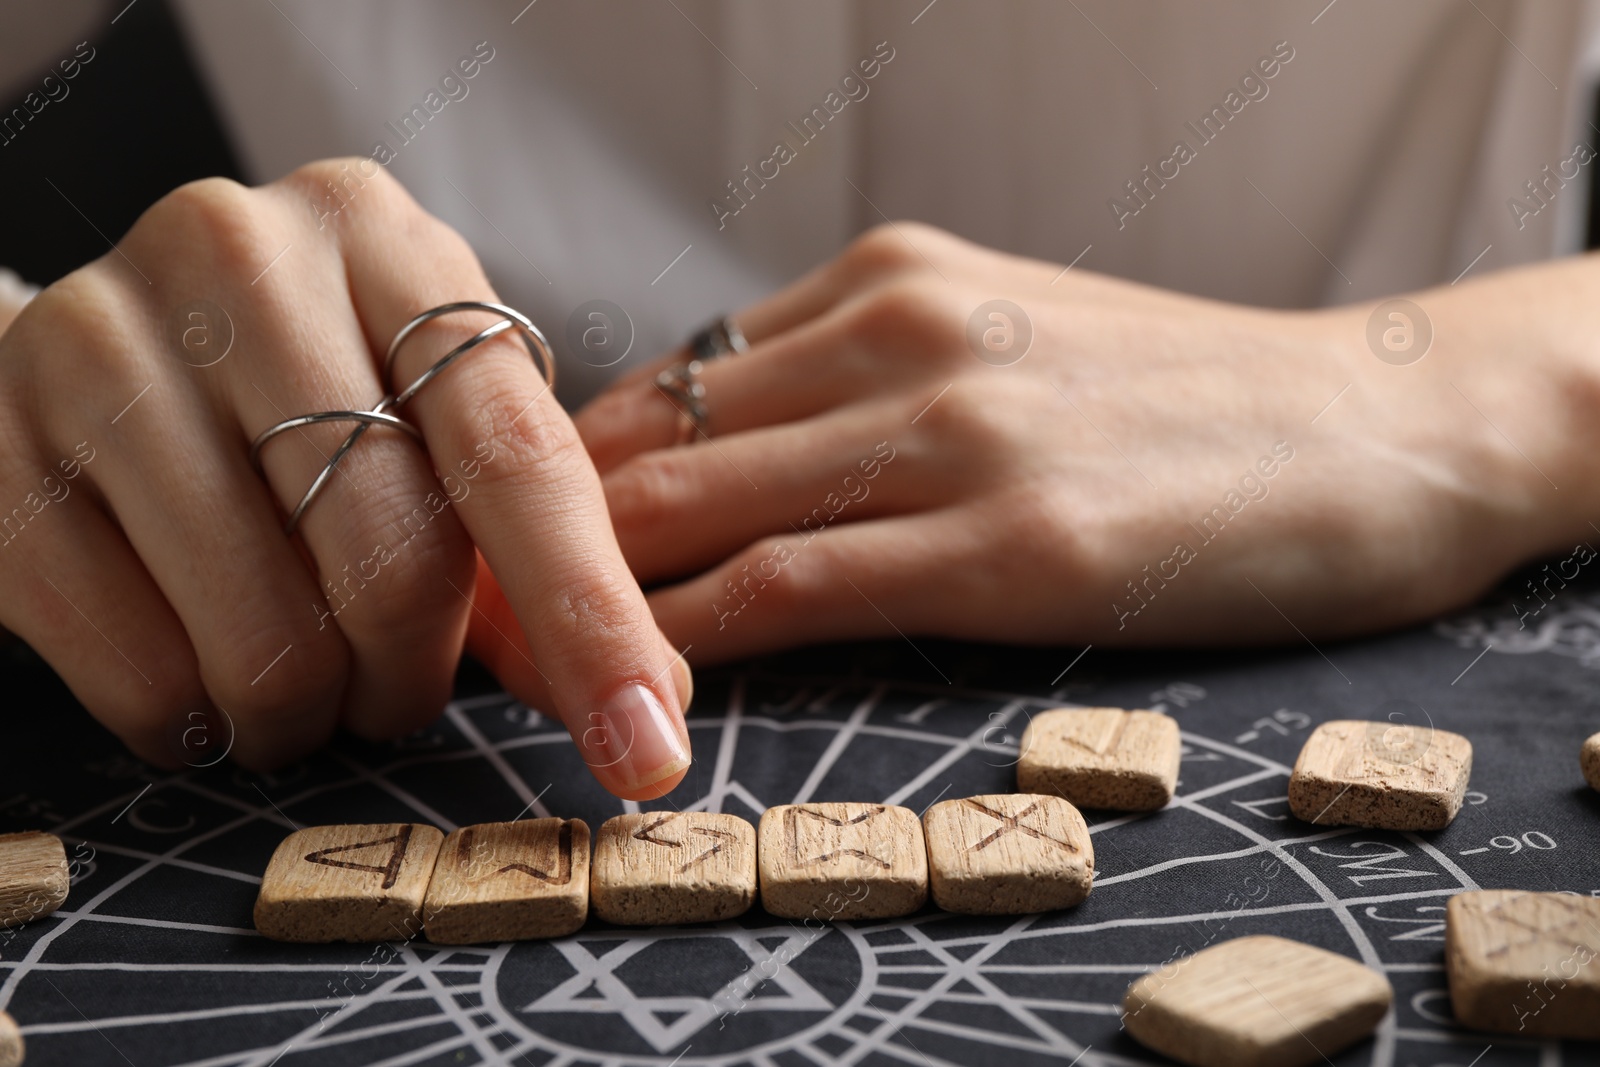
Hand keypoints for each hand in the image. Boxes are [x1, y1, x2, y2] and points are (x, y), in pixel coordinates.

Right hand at [0, 159, 691, 797]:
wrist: (94, 347)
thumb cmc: (298, 394)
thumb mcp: (429, 422)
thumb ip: (533, 546)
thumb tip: (644, 703)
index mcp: (383, 239)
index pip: (516, 456)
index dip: (592, 620)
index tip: (649, 750)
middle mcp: (241, 257)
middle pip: (392, 555)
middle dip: (414, 677)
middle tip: (394, 692)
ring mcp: (99, 338)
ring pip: (264, 630)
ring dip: (305, 709)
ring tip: (297, 687)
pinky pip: (132, 664)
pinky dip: (189, 717)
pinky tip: (194, 682)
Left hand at [577, 223, 1592, 663]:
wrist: (1376, 427)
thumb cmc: (1185, 402)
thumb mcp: (1002, 342)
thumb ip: (861, 384)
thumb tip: (726, 457)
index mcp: (887, 279)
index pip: (670, 379)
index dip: (566, 472)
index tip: (507, 545)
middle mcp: (897, 332)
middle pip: (651, 436)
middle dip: (534, 535)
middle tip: (460, 613)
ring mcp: (951, 430)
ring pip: (698, 504)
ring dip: (584, 594)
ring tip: (507, 667)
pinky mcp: (1009, 539)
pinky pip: (794, 583)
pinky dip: (689, 637)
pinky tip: (634, 685)